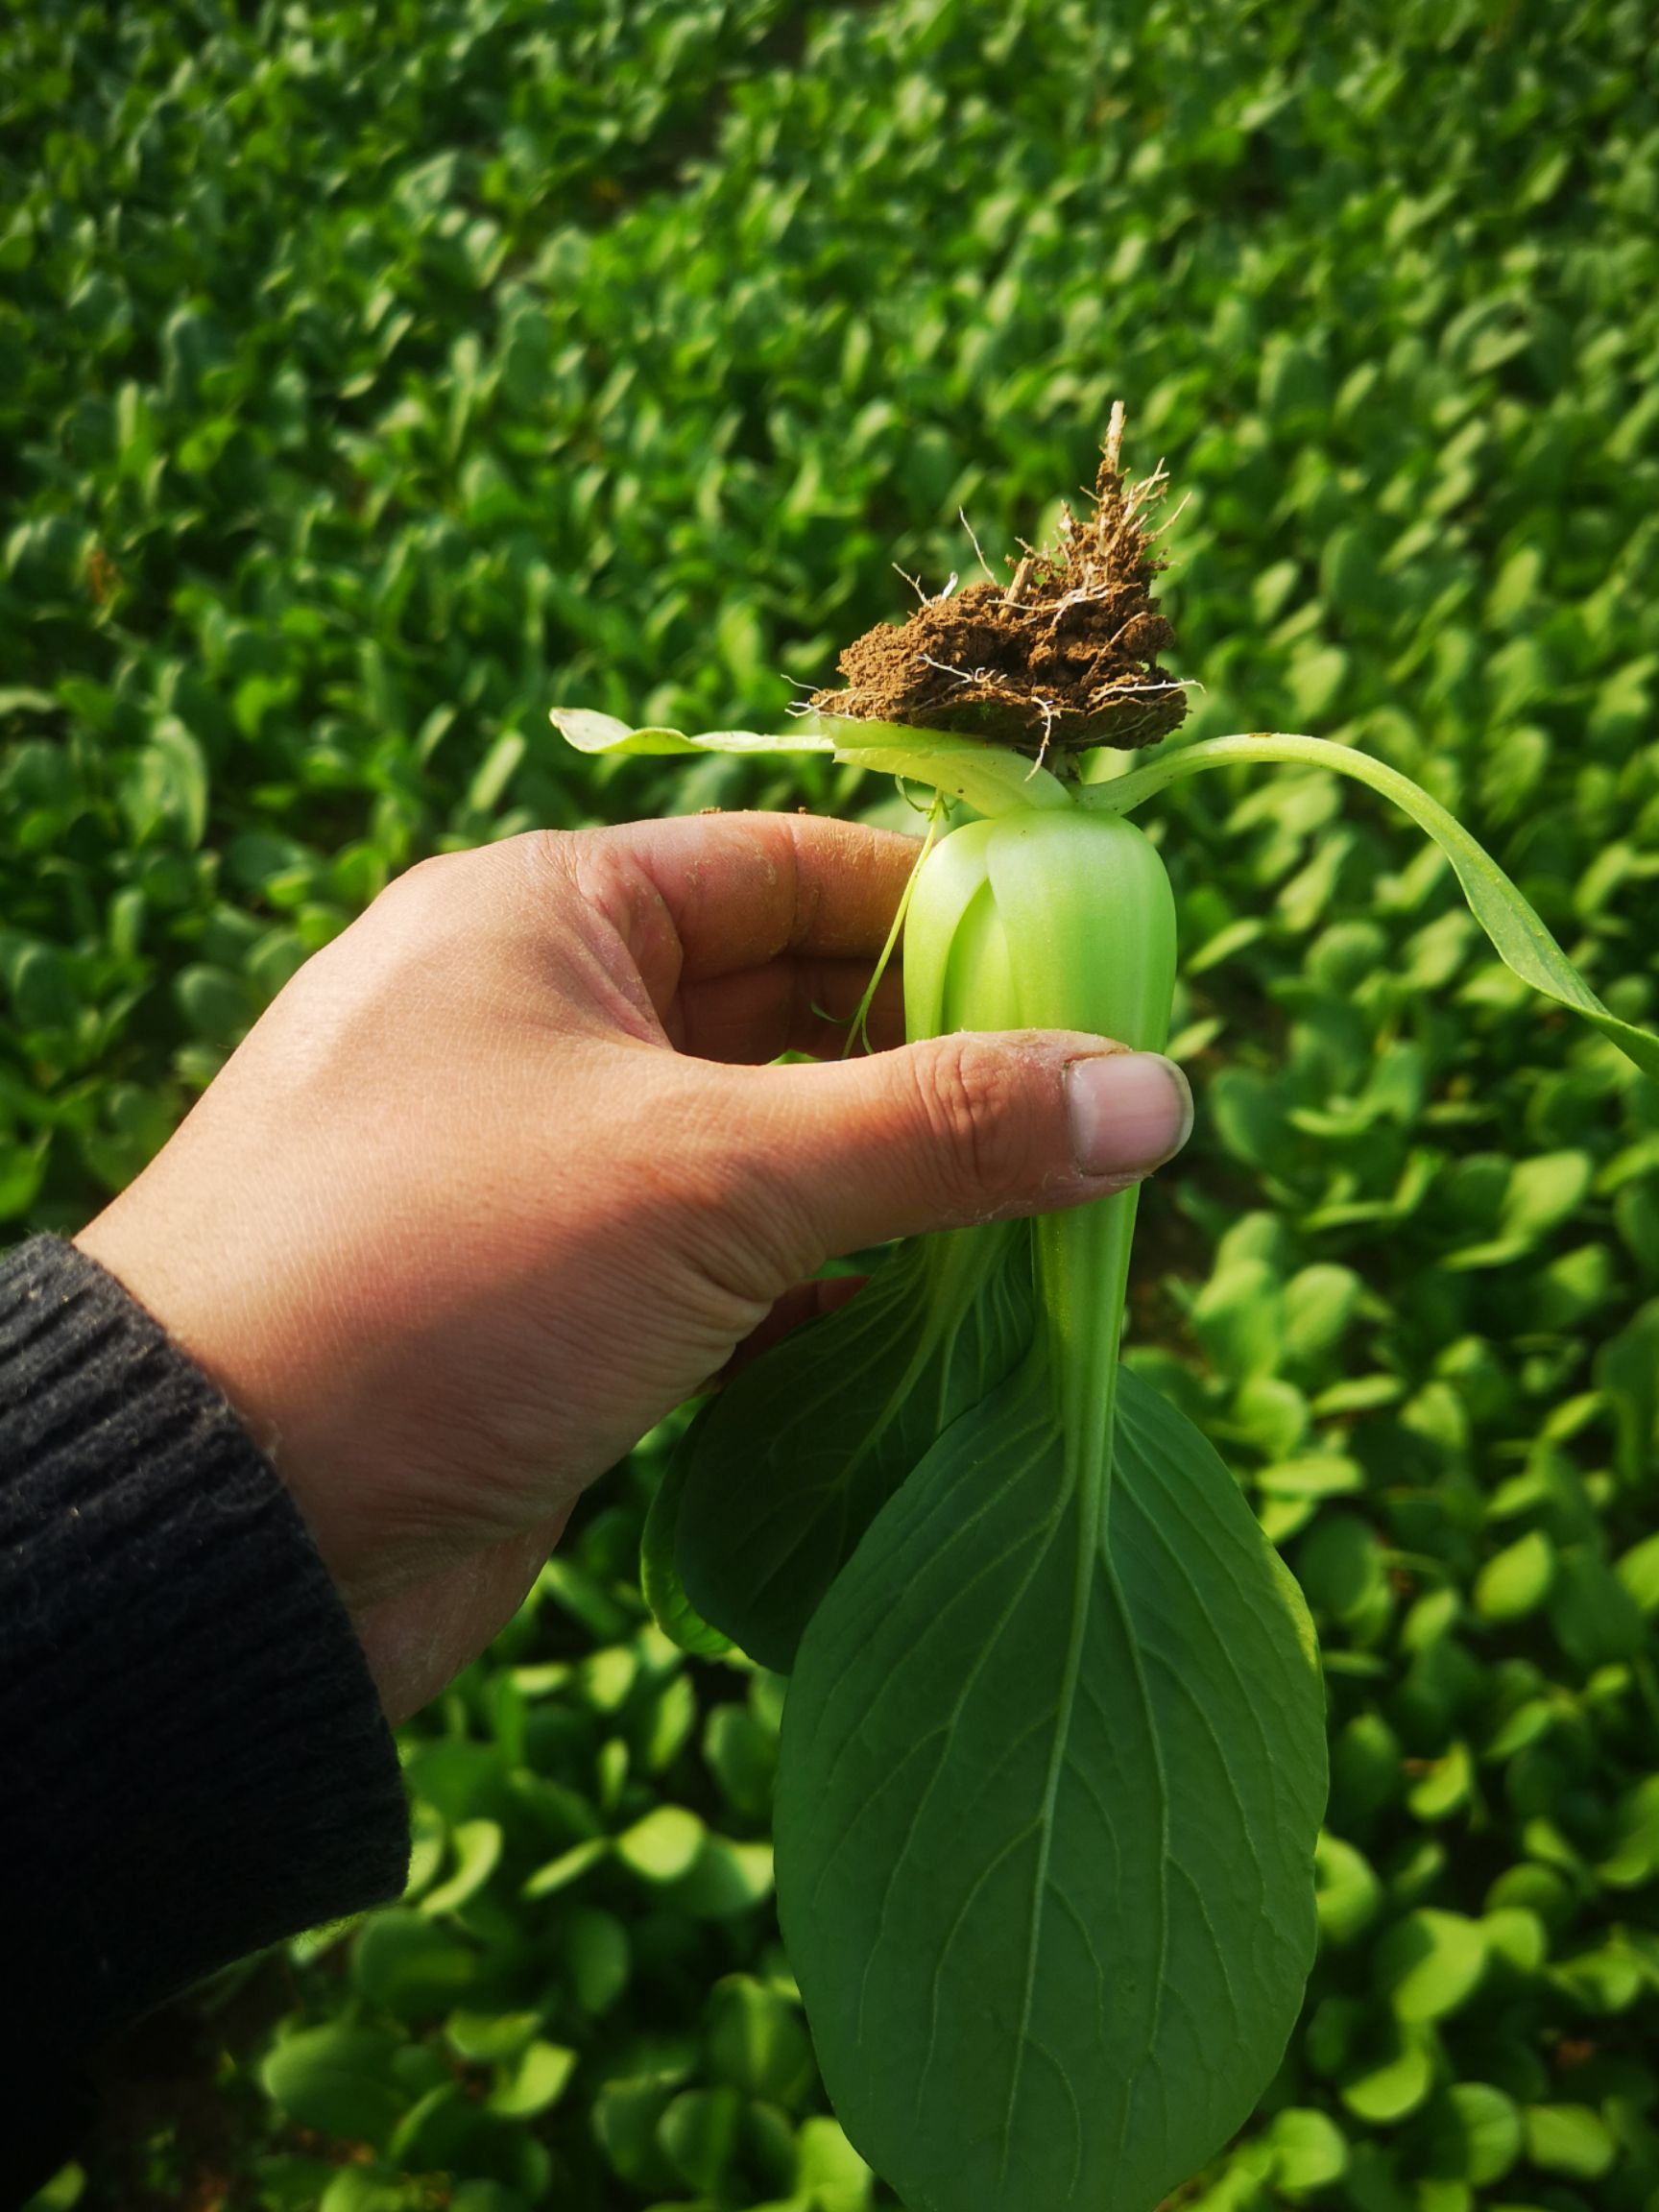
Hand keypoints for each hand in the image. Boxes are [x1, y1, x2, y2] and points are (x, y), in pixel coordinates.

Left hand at [75, 814, 1191, 1720]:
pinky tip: (920, 1336)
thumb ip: (939, 1130)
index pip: (793, 869)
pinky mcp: (545, 1303)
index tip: (1092, 979)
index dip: (946, 914)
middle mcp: (537, 1022)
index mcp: (546, 919)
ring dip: (888, 1194)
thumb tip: (1157, 1094)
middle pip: (789, 1010)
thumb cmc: (442, 1278)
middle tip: (1094, 1125)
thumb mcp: (711, 1176)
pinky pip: (719, 1264)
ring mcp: (539, 1169)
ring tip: (1043, 1236)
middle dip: (935, 1068)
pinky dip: (817, 1292)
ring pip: (761, 1150)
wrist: (222, 1531)